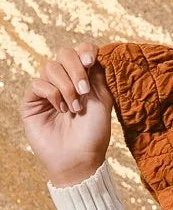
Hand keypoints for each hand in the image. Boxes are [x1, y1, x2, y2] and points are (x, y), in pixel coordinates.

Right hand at [19, 40, 113, 184]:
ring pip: (50, 67)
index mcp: (84, 80)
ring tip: (74, 108)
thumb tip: (90, 53)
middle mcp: (65, 82)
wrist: (79, 159)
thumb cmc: (93, 134)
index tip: (91, 61)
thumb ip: (97, 75)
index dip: (85, 51)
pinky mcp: (32, 102)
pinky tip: (61, 110)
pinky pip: (38, 84)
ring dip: (66, 86)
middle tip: (84, 91)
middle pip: (63, 54)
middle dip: (75, 69)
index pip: (81, 52)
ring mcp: (47, 91)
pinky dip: (52, 94)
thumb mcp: (102, 101)